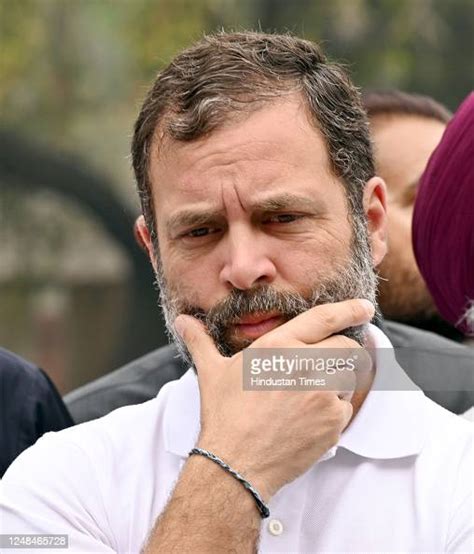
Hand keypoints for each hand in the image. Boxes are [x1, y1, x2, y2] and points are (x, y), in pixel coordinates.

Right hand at [175, 299, 373, 500]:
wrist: (236, 463)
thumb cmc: (224, 414)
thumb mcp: (212, 373)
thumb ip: (200, 342)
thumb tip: (182, 321)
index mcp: (279, 346)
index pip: (323, 319)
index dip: (348, 309)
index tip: (364, 306)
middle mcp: (306, 365)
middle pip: (345, 347)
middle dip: (341, 352)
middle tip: (322, 367)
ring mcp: (322, 394)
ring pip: (347, 377)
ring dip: (336, 382)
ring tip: (308, 397)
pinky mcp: (333, 422)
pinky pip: (344, 409)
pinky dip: (332, 412)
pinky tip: (308, 420)